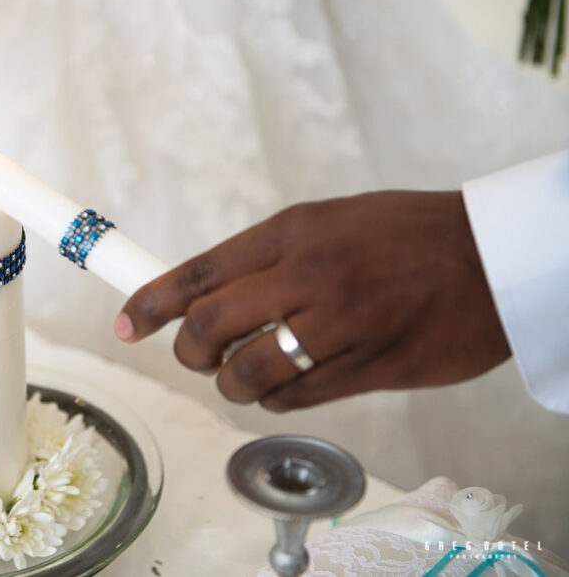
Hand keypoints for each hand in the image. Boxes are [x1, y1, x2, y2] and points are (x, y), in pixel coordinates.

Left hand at [114, 191, 510, 410]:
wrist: (493, 256)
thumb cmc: (406, 233)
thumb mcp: (328, 221)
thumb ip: (269, 255)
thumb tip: (207, 292)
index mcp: (293, 232)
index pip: (200, 272)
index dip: (153, 302)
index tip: (126, 322)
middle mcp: (310, 276)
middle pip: (209, 328)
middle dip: (187, 350)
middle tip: (193, 353)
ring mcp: (340, 325)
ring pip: (246, 372)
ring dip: (230, 382)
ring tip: (240, 374)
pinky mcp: (369, 367)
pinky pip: (294, 398)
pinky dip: (273, 399)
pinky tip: (282, 385)